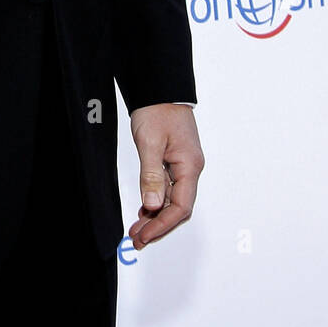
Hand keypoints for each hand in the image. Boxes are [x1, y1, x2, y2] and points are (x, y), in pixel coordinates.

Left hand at [128, 105, 203, 249]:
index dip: (162, 225)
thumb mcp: (150, 143)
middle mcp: (190, 168)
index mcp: (190, 165)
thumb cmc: (157, 110)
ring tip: (137, 228)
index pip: (181, 206)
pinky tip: (144, 209)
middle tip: (138, 239)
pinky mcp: (174, 160)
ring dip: (156, 215)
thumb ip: (152, 176)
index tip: (144, 236)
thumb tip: (154, 206)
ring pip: (173, 199)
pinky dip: (156, 200)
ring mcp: (183, 164)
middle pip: (179, 207)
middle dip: (159, 225)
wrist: (159, 87)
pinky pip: (168, 187)